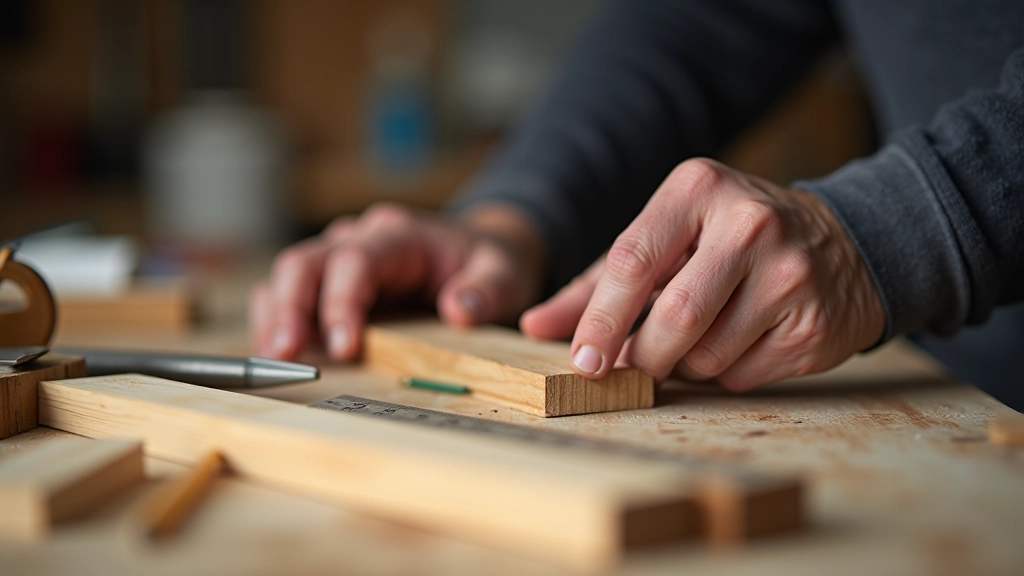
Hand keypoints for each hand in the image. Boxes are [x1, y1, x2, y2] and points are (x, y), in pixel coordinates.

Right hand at [250, 203, 544, 360]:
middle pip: (304, 263)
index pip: (355, 261)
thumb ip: (487, 291)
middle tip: (284, 355)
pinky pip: (287, 296)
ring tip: (273, 363)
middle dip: (289, 309)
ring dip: (275, 320)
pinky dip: (277, 324)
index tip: (343, 347)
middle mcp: (358, 239)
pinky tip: (279, 358)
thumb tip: (459, 310)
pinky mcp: (327, 283)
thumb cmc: (488, 265)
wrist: (478, 254)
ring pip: (286, 278)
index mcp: (398, 235)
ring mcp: (337, 258)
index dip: (341, 302)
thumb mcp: (505, 274)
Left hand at [520, 158, 884, 390]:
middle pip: (673, 318)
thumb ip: (598, 283)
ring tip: (701, 337)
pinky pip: (742, 374)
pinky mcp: (814, 322)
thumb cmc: (729, 243)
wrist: (846, 244)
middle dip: (645, 355)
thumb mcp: (667, 240)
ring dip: (686, 366)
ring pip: (706, 355)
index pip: (633, 262)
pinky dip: (724, 374)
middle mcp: (750, 223)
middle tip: (636, 365)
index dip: (601, 320)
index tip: (581, 361)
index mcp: (698, 189)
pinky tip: (742, 342)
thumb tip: (535, 326)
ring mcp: (789, 273)